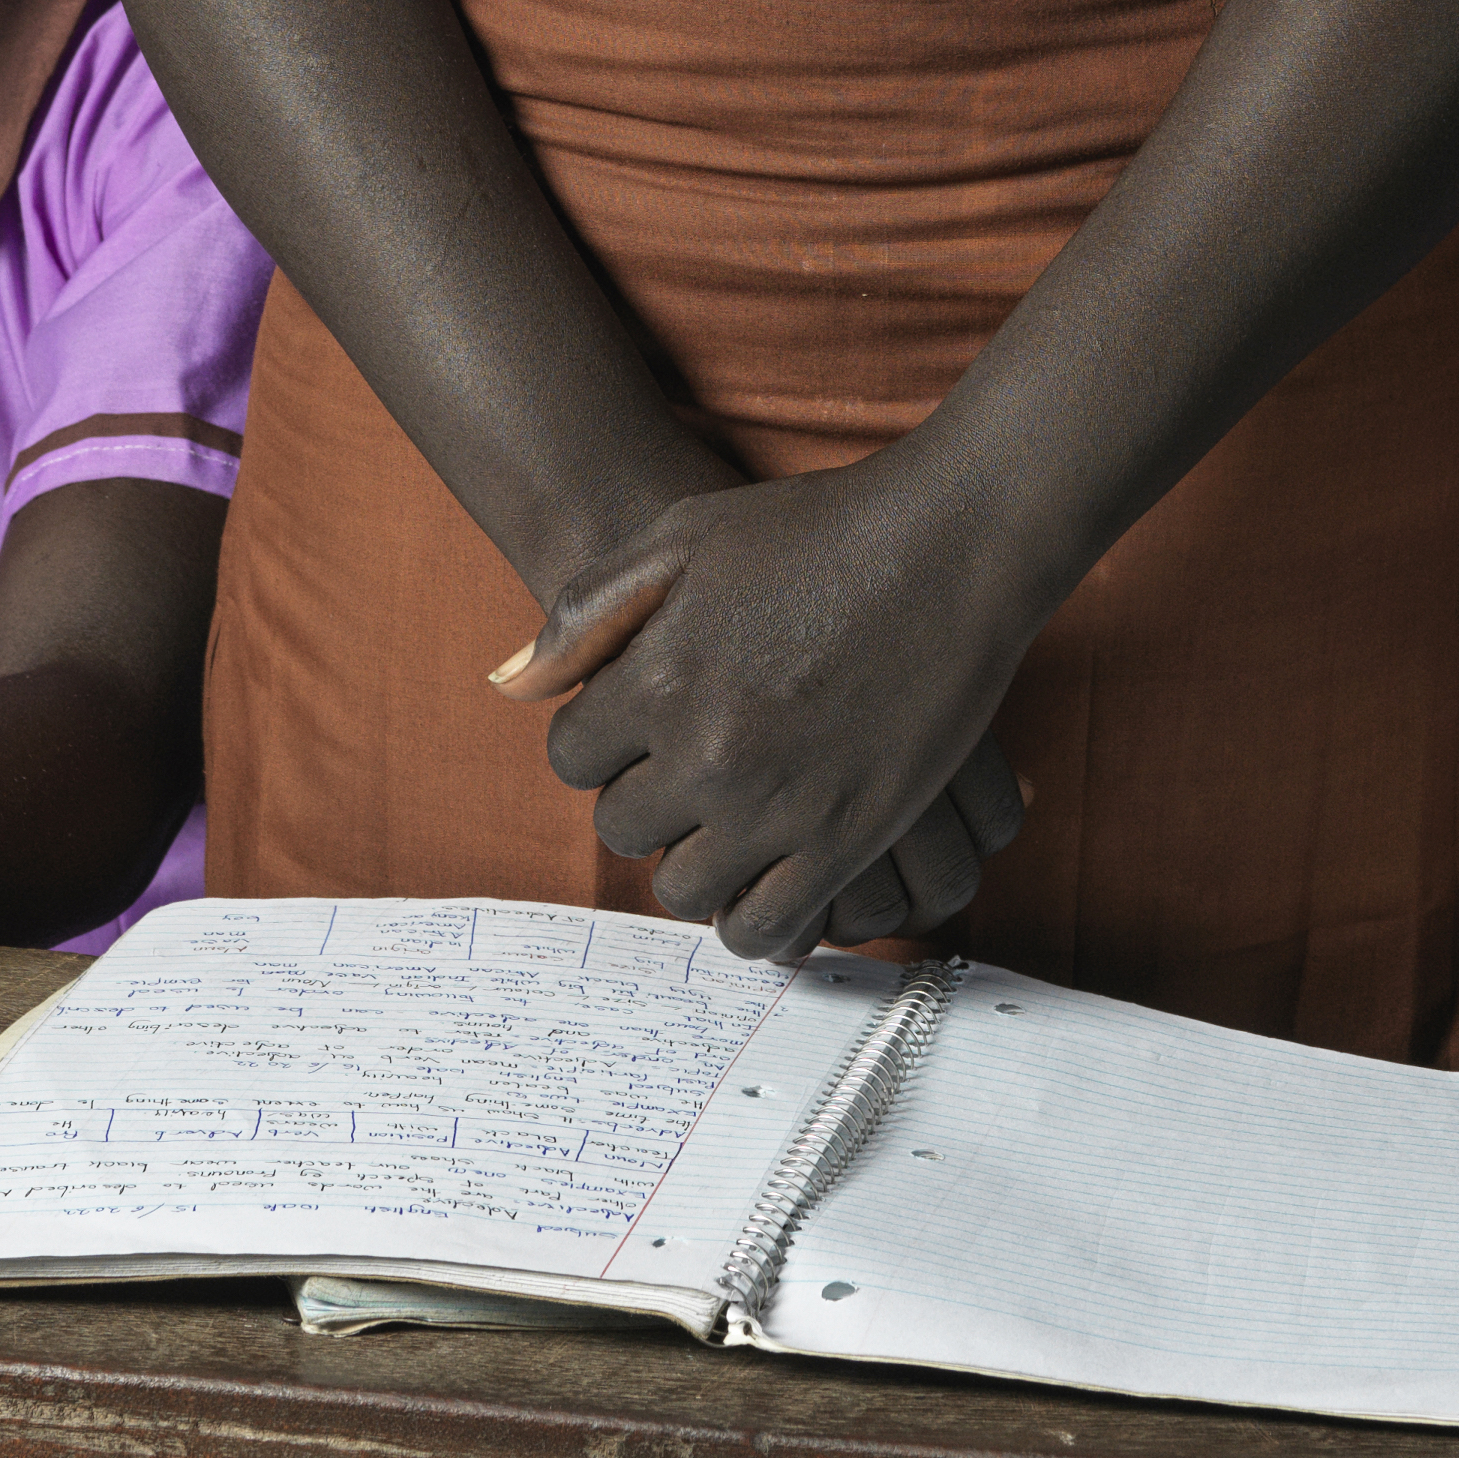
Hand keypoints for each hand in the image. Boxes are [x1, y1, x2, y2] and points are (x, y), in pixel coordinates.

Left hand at [499, 456, 1035, 960]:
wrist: (947, 549)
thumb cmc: (814, 530)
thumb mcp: (681, 536)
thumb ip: (589, 611)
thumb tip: (511, 684)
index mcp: (657, 679)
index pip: (572, 754)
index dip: (599, 739)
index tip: (635, 727)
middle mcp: (708, 753)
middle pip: (622, 826)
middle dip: (642, 798)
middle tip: (684, 771)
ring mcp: (779, 804)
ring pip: (684, 888)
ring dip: (691, 860)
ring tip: (721, 822)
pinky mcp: (846, 840)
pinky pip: (765, 926)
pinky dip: (751, 918)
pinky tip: (763, 875)